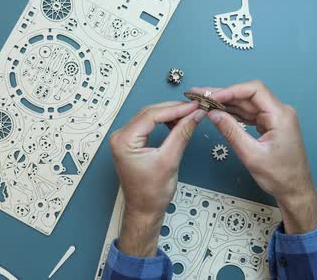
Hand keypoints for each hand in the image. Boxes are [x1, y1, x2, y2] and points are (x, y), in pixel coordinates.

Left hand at [109, 101, 204, 255]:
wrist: (144, 211)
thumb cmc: (151, 193)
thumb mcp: (170, 160)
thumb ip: (182, 134)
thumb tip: (195, 116)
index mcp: (124, 140)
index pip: (152, 115)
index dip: (176, 109)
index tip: (194, 106)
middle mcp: (120, 136)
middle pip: (150, 113)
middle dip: (174, 109)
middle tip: (195, 108)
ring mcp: (124, 139)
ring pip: (150, 117)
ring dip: (170, 114)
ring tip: (189, 115)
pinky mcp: (131, 142)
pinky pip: (148, 125)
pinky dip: (164, 122)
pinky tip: (177, 122)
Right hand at [191, 81, 316, 233]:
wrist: (295, 190)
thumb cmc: (279, 176)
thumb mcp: (251, 154)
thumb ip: (231, 131)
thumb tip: (213, 113)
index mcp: (280, 115)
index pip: (254, 90)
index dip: (230, 90)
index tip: (211, 97)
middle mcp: (280, 111)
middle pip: (248, 95)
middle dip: (224, 95)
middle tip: (200, 94)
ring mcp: (275, 117)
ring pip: (247, 104)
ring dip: (226, 103)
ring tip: (204, 102)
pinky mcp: (271, 124)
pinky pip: (250, 113)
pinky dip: (234, 113)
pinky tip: (219, 112)